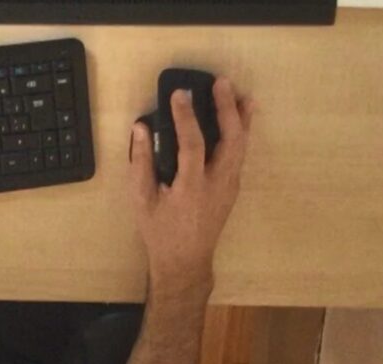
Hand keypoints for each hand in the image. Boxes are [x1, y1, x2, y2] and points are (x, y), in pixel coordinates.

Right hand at [129, 77, 253, 297]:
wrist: (185, 261)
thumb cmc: (160, 232)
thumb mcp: (142, 200)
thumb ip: (140, 163)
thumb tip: (140, 128)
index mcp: (191, 188)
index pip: (193, 144)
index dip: (186, 117)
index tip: (179, 93)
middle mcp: (217, 184)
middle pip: (231, 139)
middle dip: (227, 108)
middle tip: (221, 83)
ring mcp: (229, 186)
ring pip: (241, 145)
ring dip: (240, 117)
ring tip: (238, 93)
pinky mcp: (232, 188)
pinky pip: (239, 153)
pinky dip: (240, 132)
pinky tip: (239, 118)